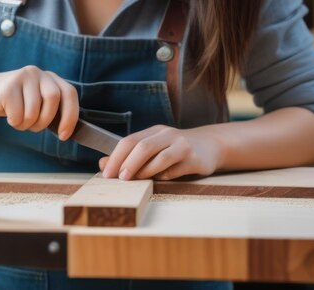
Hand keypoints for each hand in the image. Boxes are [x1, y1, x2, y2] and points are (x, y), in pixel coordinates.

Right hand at [0, 65, 78, 139]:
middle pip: (53, 98)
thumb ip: (52, 109)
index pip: (69, 93)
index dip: (70, 116)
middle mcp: (39, 73)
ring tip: (19, 120)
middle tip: (34, 127)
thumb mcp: (38, 103)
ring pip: (34, 110)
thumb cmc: (17, 102)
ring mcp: (24, 76)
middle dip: (45, 120)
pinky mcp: (9, 86)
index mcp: (51, 78)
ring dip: (27, 124)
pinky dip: (15, 122)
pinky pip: (17, 114)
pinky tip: (9, 115)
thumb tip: (67, 130)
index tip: (64, 135)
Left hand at [99, 124, 221, 179]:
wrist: (210, 146)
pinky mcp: (194, 158)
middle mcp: (167, 135)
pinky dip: (165, 175)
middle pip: (143, 146)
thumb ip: (130, 156)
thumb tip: (103, 164)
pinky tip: (160, 180)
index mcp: (154, 131)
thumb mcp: (154, 148)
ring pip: (160, 157)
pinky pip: (176, 168)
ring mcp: (181, 145)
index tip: (106, 173)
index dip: (116, 156)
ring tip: (135, 181)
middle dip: (128, 163)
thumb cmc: (176, 150)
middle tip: (119, 179)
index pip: (130, 140)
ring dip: (145, 171)